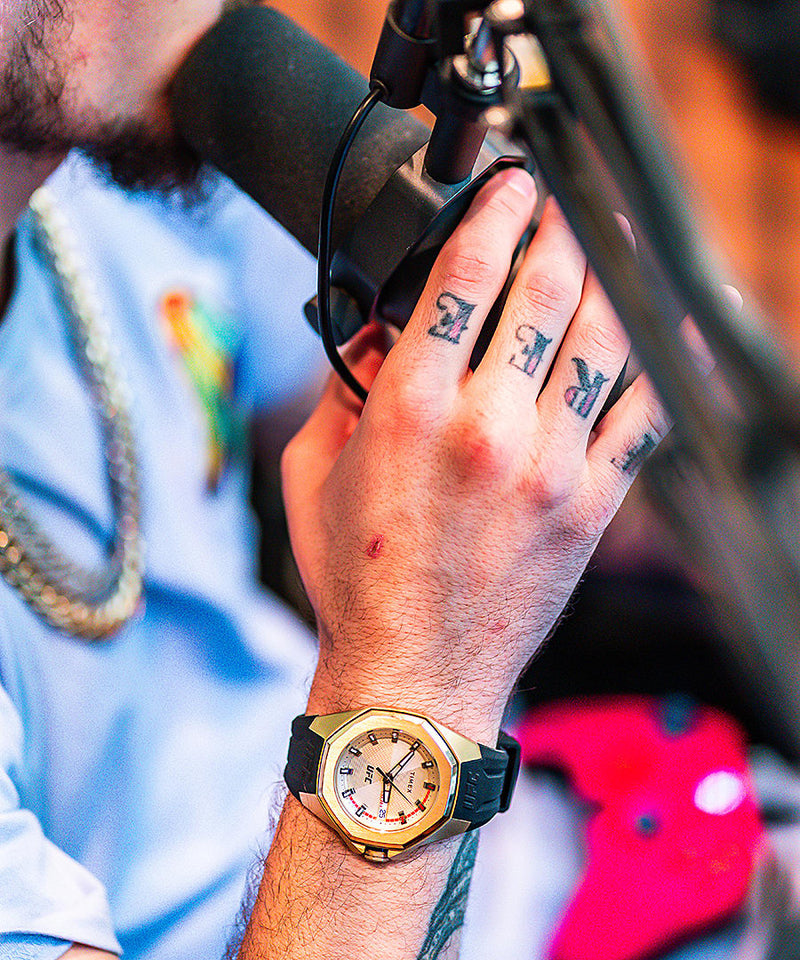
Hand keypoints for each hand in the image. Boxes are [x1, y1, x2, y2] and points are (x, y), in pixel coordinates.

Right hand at [282, 169, 667, 741]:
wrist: (415, 672)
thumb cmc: (358, 580)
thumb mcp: (313, 476)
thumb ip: (338, 392)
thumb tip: (368, 335)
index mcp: (412, 410)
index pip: (467, 276)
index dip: (494, 211)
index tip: (508, 184)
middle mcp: (489, 426)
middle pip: (548, 289)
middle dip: (559, 226)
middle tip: (560, 201)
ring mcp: (552, 465)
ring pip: (606, 337)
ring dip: (608, 275)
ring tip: (601, 247)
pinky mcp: (592, 504)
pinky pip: (643, 414)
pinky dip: (656, 361)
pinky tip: (656, 327)